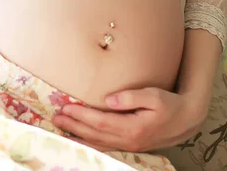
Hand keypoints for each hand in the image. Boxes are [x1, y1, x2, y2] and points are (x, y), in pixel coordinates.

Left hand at [52, 87, 206, 152]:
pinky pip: (105, 146)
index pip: (101, 122)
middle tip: (56, 116)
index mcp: (133, 128)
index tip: (67, 106)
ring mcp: (129, 145)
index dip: (82, 116)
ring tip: (61, 126)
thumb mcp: (153, 96)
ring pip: (98, 143)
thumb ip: (130, 97)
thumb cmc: (169, 104)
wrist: (186, 120)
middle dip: (74, 125)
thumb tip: (108, 99)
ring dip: (78, 134)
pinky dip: (89, 142)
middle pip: (95, 134)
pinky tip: (79, 137)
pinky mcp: (129, 144)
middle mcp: (129, 140)